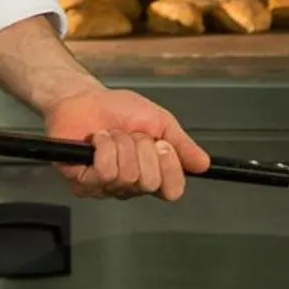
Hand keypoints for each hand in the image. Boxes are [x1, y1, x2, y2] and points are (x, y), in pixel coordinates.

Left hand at [44, 85, 210, 201]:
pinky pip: (104, 171)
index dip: (170, 167)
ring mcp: (106, 188)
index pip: (172, 190)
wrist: (86, 98)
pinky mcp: (84, 183)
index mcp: (152, 174)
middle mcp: (130, 187)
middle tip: (132, 135)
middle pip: (149, 182)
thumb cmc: (119, 111)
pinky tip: (97, 140)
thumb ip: (182, 144)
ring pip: (126, 176)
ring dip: (121, 144)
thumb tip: (204, 164)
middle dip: (142, 149)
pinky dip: (104, 146)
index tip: (162, 144)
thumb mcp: (160, 121)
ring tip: (112, 134)